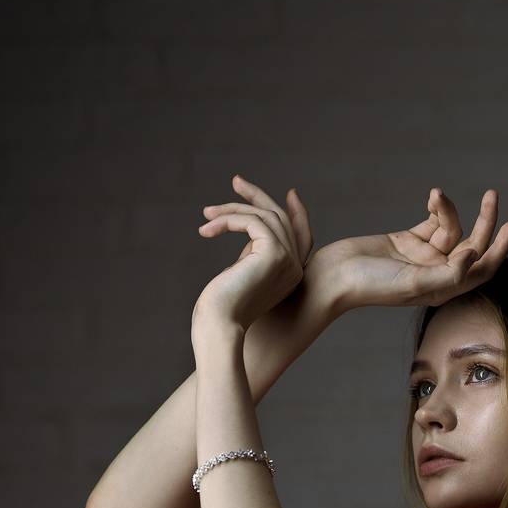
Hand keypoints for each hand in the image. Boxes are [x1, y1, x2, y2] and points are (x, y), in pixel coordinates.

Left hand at [192, 173, 313, 333]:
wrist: (220, 327)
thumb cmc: (222, 309)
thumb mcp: (241, 275)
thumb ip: (251, 255)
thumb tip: (246, 228)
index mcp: (291, 276)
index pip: (301, 237)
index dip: (298, 213)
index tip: (290, 192)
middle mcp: (296, 268)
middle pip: (281, 220)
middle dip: (259, 197)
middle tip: (236, 181)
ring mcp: (288, 261)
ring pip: (264, 216)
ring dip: (232, 210)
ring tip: (206, 214)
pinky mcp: (275, 254)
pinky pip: (252, 221)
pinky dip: (228, 220)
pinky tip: (207, 230)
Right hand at [315, 187, 507, 312]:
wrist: (335, 276)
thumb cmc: (371, 285)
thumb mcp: (414, 282)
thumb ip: (448, 272)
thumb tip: (475, 254)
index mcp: (444, 289)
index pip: (482, 269)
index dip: (500, 249)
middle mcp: (437, 274)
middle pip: (472, 246)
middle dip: (484, 221)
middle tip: (491, 195)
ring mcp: (423, 257)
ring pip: (450, 229)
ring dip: (448, 210)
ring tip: (436, 197)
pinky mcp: (408, 241)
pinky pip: (432, 221)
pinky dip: (436, 208)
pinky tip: (432, 197)